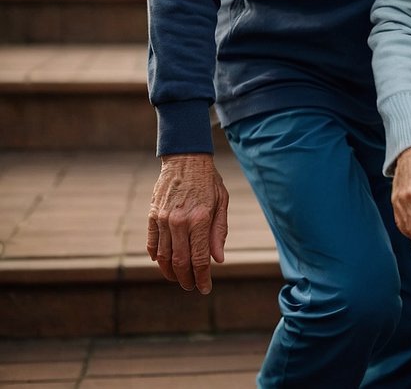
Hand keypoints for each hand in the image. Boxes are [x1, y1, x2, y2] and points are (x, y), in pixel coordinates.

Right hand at [147, 153, 228, 293]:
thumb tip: (217, 260)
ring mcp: (163, 220)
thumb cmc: (209, 181)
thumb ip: (219, 232)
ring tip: (178, 279)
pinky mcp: (152, 216)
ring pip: (164, 257)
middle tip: (192, 286)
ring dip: (170, 272)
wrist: (185, 159)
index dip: (202, 277)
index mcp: (200, 219)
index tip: (204, 288)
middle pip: (180, 262)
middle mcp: (179, 222)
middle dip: (186, 279)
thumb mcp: (222, 202)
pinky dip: (157, 256)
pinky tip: (163, 263)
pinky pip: (152, 243)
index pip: (199, 259)